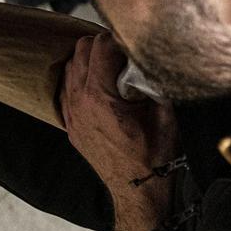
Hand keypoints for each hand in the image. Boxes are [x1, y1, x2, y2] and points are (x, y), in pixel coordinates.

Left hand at [62, 34, 178, 230]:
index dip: (121, 39)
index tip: (135, 44)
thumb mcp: (165, 115)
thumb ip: (155, 82)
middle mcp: (78, 100)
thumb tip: (152, 57)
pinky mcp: (68, 121)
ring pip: (70, 65)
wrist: (138, 191)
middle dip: (104, 45)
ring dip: (90, 59)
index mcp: (100, 96)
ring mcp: (69, 111)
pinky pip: (66, 86)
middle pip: (81, 49)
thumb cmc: (154, 157)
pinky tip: (100, 84)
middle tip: (126, 53)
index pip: (101, 46)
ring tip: (114, 67)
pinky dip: (80, 77)